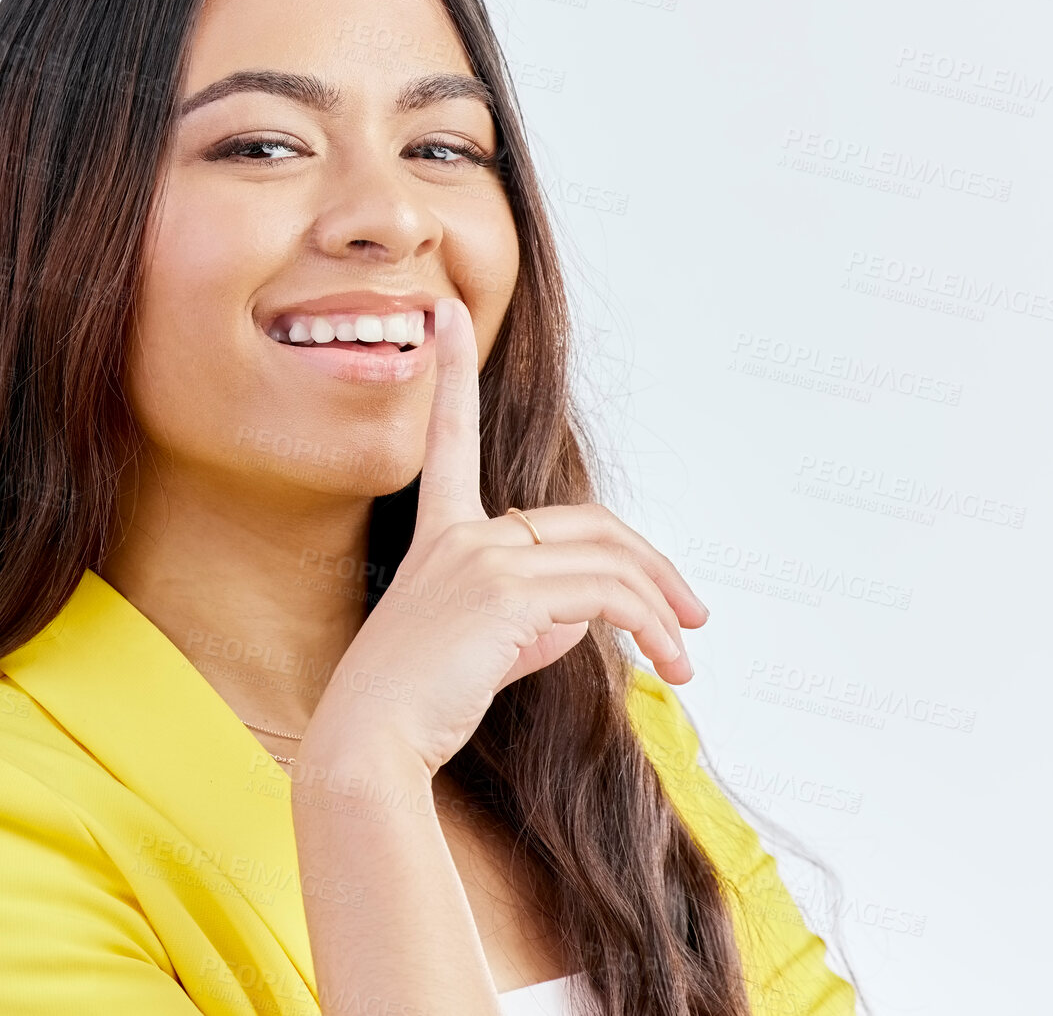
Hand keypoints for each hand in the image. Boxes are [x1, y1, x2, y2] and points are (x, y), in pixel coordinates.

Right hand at [306, 296, 709, 777]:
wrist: (369, 746)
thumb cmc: (418, 703)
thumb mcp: (484, 645)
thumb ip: (536, 615)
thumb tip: (592, 617)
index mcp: (440, 532)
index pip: (449, 435)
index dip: (452, 372)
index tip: (445, 314)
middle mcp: (460, 531)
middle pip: (590, 523)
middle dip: (653, 566)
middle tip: (693, 616)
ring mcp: (479, 555)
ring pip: (608, 561)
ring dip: (663, 610)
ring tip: (683, 659)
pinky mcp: (504, 591)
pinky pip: (607, 595)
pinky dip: (651, 626)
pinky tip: (663, 665)